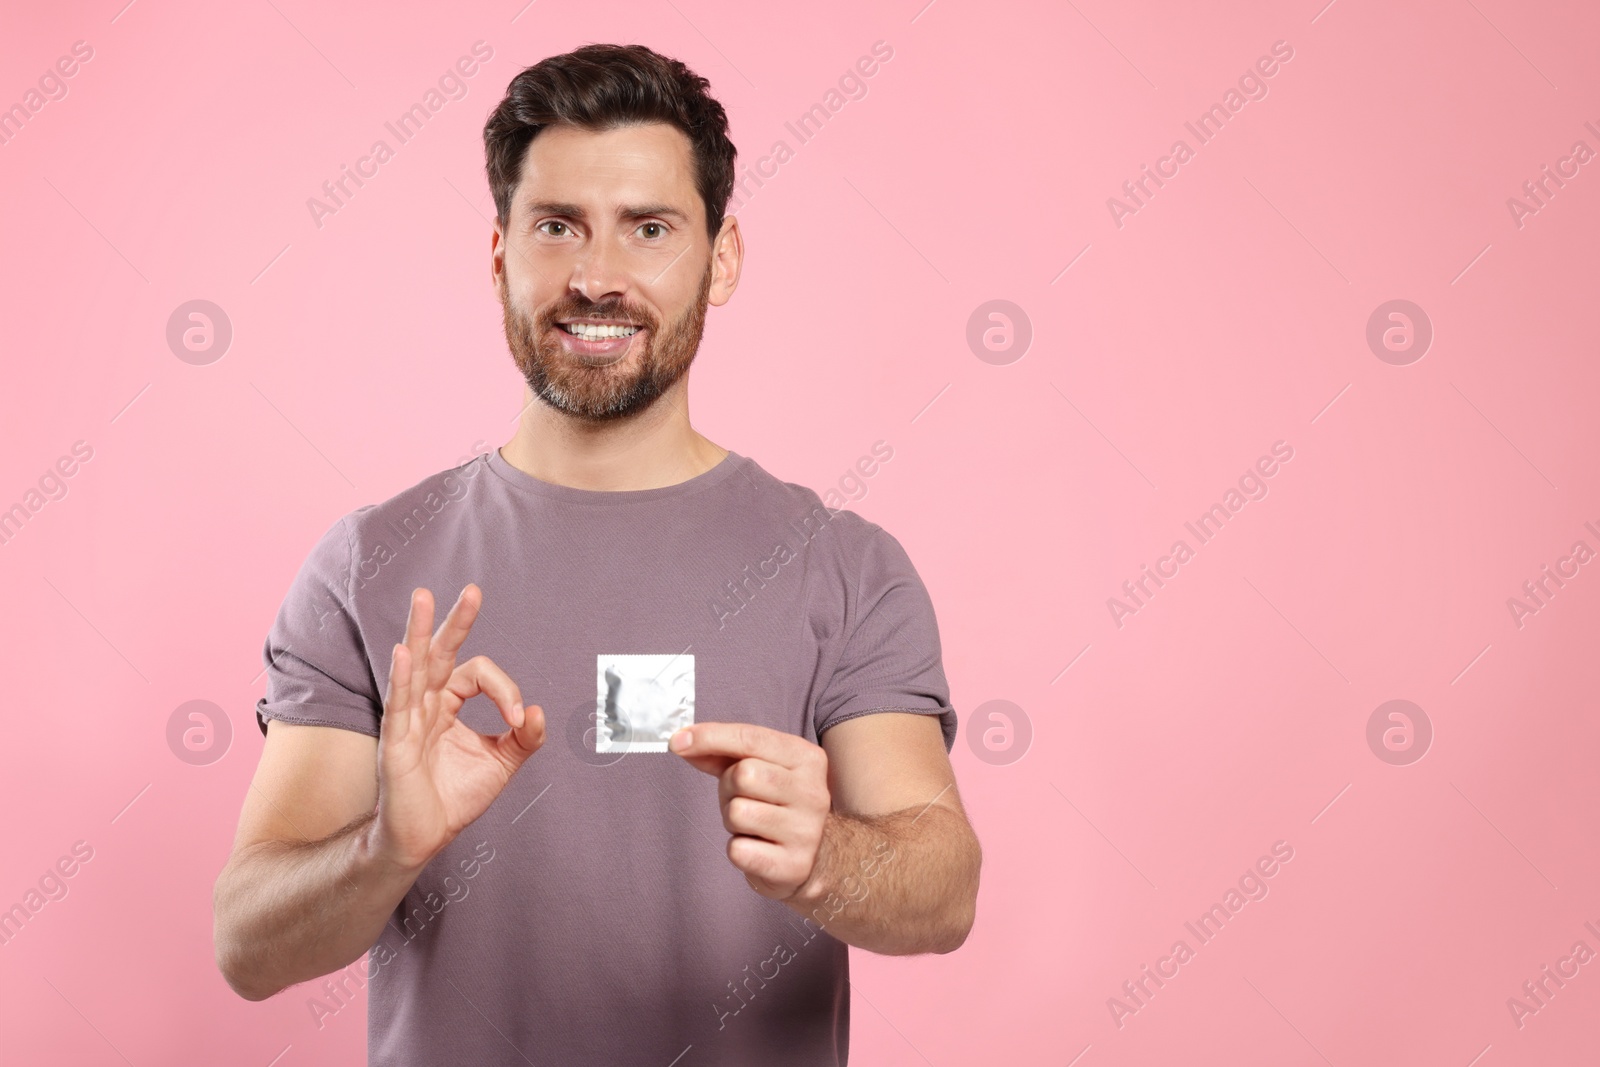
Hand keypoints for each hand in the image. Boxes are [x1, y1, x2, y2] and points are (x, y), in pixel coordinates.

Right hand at [369, 585, 545, 871]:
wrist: (425, 837)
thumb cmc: (455, 798)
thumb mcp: (501, 764)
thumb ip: (524, 738)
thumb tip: (540, 712)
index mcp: (448, 703)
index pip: (478, 674)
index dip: (506, 691)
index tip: (520, 720)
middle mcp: (426, 704)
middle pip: (440, 652)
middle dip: (456, 621)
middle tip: (474, 590)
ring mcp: (407, 720)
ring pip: (415, 667)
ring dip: (419, 630)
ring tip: (423, 596)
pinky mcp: (396, 742)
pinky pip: (398, 703)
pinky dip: (402, 677)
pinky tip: (404, 652)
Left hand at [671, 723, 830, 900]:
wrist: (817, 859)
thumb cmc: (777, 806)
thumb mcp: (760, 769)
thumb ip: (722, 753)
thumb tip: (681, 741)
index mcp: (807, 759)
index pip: (751, 738)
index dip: (709, 737)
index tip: (676, 742)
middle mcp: (813, 792)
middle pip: (742, 774)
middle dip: (728, 788)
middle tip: (742, 799)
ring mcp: (806, 831)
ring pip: (737, 813)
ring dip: (732, 821)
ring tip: (752, 826)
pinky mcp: (793, 865)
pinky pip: (738, 850)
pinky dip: (738, 849)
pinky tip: (758, 848)